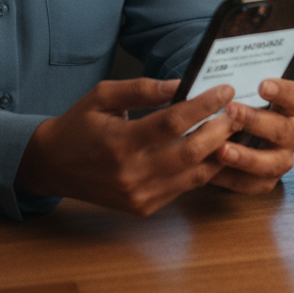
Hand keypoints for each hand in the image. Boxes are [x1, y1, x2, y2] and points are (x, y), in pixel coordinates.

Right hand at [15, 78, 244, 215]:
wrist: (55, 165)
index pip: (173, 122)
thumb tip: (179, 84)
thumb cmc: (79, 124)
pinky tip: (213, 152)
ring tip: (233, 131)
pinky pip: (183, 188)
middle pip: (190, 151)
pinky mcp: (143, 208)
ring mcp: (139, 195)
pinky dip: (202, 170)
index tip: (225, 89)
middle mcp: (132, 173)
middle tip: (238, 111)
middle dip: (220, 130)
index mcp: (120, 141)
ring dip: (218, 152)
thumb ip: (141, 89)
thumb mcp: (103, 96)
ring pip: (193, 175)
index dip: (203, 105)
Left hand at [207, 78, 293, 193]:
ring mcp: (281, 159)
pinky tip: (212, 170)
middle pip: (282, 129)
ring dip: (246, 156)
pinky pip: (253, 184)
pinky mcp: (267, 181)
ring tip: (221, 150)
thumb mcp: (237, 96)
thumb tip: (212, 75)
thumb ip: (232, 88)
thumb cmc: (234, 111)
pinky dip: (232, 177)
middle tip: (230, 109)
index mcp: (287, 108)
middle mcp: (290, 134)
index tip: (262, 85)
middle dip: (255, 120)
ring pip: (271, 162)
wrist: (229, 140)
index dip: (281, 91)